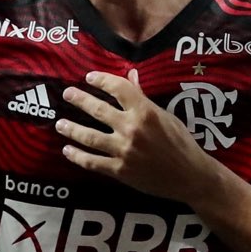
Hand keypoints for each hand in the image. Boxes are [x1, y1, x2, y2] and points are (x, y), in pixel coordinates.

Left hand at [57, 71, 215, 201]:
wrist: (190, 176)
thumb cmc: (182, 143)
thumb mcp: (167, 116)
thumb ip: (144, 98)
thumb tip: (131, 75)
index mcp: (146, 112)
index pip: (119, 89)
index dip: (102, 81)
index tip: (90, 77)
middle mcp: (132, 129)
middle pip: (98, 110)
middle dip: (80, 100)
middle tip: (67, 94)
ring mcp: (123, 151)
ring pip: (89, 137)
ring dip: (71, 128)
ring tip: (60, 123)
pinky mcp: (119, 170)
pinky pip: (92, 162)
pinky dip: (77, 156)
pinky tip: (67, 150)